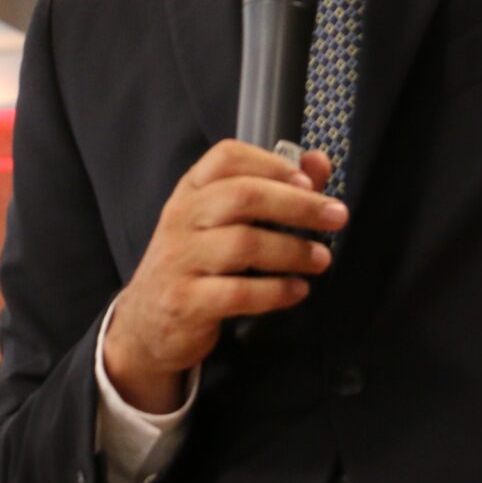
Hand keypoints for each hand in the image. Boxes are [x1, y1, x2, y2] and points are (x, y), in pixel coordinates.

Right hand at [101, 140, 344, 409]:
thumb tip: (318, 162)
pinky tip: (297, 291)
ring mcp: (179, 260)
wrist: (145, 325)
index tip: (309, 181)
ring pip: (243, 244)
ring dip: (292, 250)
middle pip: (243, 196)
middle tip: (336, 216)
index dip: (272, 163)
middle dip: (298, 204)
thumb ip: (272, 188)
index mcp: (191, 191)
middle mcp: (182, 218)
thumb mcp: (222, 222)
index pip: (227, 157)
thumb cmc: (196, 264)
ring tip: (321, 259)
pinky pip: (238, 293)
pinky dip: (276, 292)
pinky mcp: (185, 302)